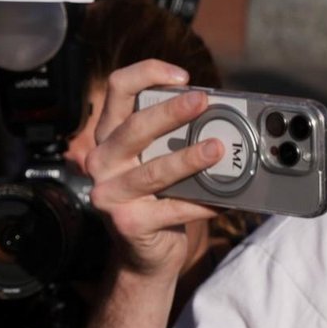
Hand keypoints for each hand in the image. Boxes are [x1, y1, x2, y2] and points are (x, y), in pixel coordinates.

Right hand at [85, 61, 223, 276]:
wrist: (145, 253)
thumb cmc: (156, 196)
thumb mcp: (155, 159)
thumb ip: (173, 137)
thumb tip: (219, 115)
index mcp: (109, 135)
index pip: (118, 89)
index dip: (147, 74)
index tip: (182, 77)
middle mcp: (102, 161)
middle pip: (133, 128)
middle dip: (170, 112)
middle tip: (203, 102)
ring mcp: (110, 194)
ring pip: (153, 171)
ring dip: (188, 159)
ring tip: (217, 150)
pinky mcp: (128, 224)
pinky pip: (172, 209)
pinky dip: (202, 203)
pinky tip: (225, 199)